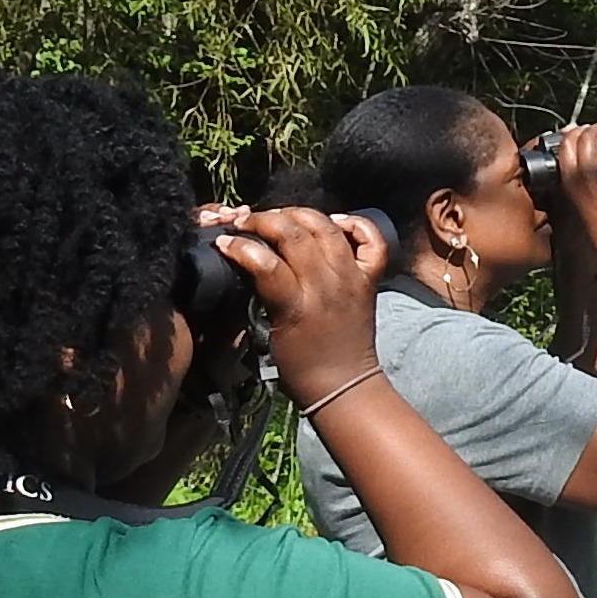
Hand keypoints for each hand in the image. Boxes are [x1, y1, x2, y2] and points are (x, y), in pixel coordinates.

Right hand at [204, 201, 385, 407]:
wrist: (343, 383)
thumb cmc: (299, 363)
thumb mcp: (270, 328)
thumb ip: (262, 290)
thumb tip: (248, 256)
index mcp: (296, 305)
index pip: (265, 261)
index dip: (240, 245)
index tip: (225, 242)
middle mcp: (327, 286)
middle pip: (296, 235)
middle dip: (265, 220)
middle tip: (249, 223)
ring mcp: (352, 278)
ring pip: (327, 228)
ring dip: (300, 214)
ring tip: (282, 217)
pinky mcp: (370, 278)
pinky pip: (372, 240)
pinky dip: (355, 224)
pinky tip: (335, 222)